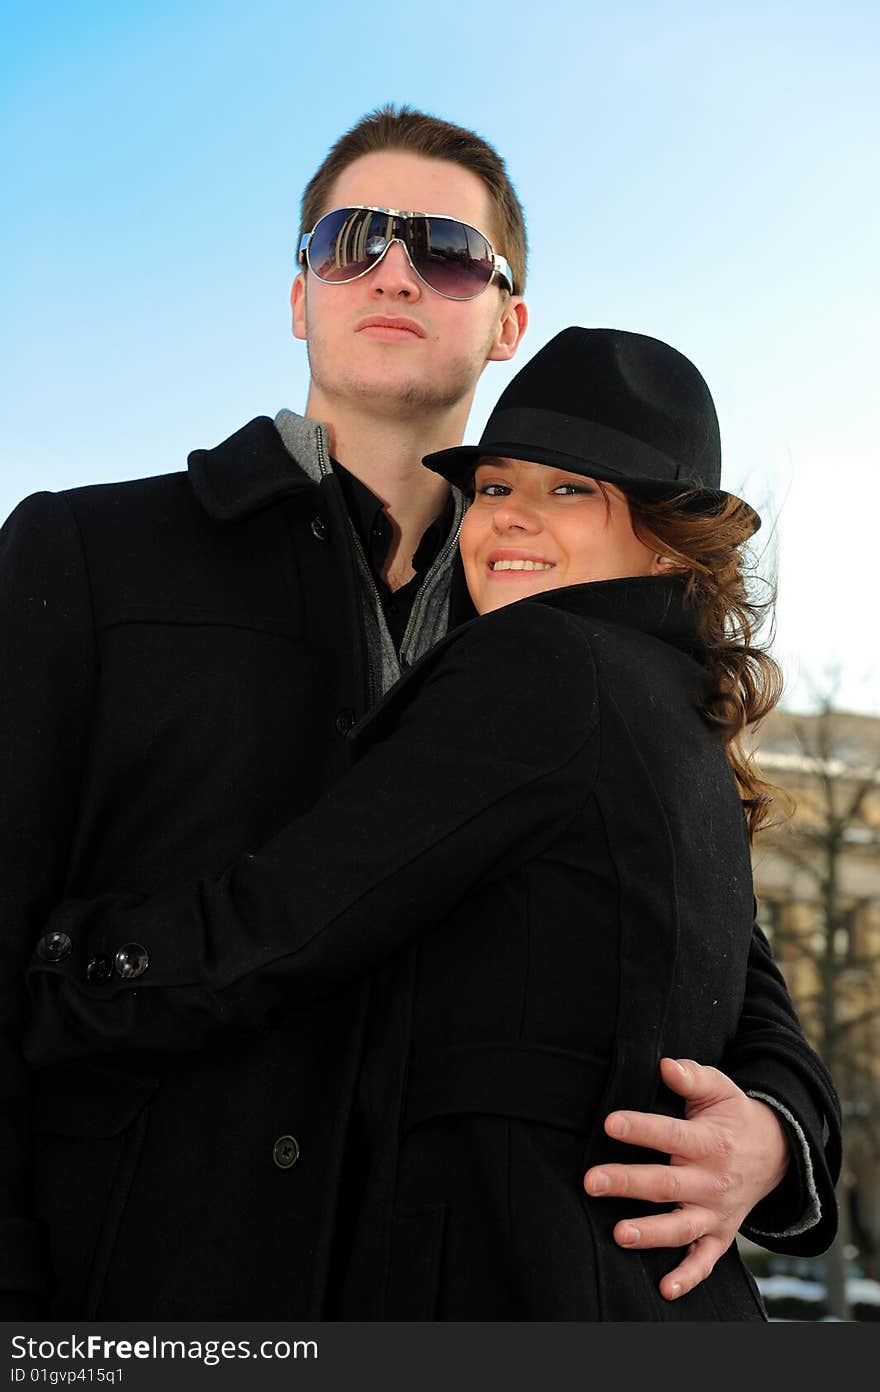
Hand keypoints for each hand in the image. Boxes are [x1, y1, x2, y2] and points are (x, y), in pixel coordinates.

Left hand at [582, 1057, 789, 1300]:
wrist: (776, 1153)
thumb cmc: (733, 1115)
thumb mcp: (720, 1089)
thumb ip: (692, 1076)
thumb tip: (665, 1065)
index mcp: (711, 1142)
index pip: (672, 1135)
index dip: (642, 1129)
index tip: (610, 1124)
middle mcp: (713, 1181)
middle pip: (667, 1184)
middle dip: (629, 1183)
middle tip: (592, 1182)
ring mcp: (716, 1212)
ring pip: (682, 1227)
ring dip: (651, 1233)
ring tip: (619, 1234)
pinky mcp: (720, 1235)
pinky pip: (705, 1262)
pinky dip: (688, 1277)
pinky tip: (665, 1289)